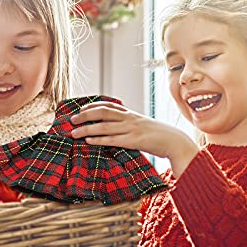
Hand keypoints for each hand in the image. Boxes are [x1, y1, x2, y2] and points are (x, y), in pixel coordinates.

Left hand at [70, 101, 198, 176]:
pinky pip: (113, 140)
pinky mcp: (134, 141)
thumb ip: (130, 125)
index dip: (92, 106)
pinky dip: (99, 140)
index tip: (80, 109)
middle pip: (103, 112)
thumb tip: (116, 130)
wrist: (175, 141)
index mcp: (131, 114)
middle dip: (85, 115)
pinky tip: (89, 141)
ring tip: (74, 133)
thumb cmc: (159, 136)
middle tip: (72, 119)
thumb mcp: (143, 126)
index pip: (108, 106)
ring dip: (87, 129)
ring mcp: (131, 129)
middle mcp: (129, 119)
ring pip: (104, 127)